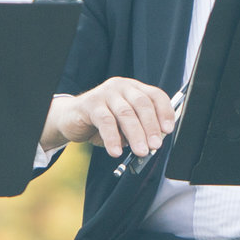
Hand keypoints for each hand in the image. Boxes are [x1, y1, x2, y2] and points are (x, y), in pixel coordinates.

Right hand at [45, 77, 176, 157]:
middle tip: (155, 145)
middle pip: (142, 104)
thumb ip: (139, 129)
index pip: (156, 95)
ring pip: (125, 113)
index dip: (164, 112)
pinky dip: (112, 138)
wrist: (72, 118)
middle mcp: (122, 87)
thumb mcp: (125, 125)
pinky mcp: (91, 104)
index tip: (168, 130)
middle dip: (151, 126)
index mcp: (134, 89)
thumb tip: (154, 142)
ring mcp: (106, 93)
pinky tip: (116, 151)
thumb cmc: (103, 122)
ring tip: (140, 151)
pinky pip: (105, 122)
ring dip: (136, 134)